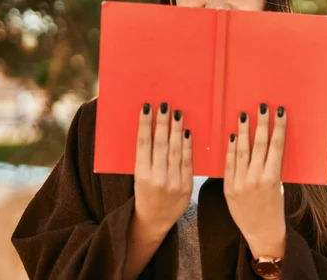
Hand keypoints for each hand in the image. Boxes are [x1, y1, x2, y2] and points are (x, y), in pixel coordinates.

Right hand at [133, 102, 192, 237]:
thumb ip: (145, 158)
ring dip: (177, 130)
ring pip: (175, 151)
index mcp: (141, 176)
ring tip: (177, 113)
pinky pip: (188, 162)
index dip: (145, 125)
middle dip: (163, 123)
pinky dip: (188, 146)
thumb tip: (150, 129)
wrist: (155, 221)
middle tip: (165, 105)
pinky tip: (187, 132)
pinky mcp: (186, 186)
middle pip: (160, 145)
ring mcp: (173, 183)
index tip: (146, 108)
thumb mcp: (139, 178)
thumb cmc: (145, 194)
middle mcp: (157, 179)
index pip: (143, 145)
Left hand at [224, 103, 286, 258]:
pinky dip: (231, 148)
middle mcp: (256, 179)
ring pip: (242, 151)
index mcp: (272, 178)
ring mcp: (240, 183)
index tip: (280, 112)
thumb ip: (272, 166)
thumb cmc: (274, 207)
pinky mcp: (228, 188)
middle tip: (262, 106)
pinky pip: (229, 164)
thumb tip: (268, 143)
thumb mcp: (278, 186)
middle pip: (259, 145)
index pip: (276, 146)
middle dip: (261, 123)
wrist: (262, 232)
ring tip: (244, 114)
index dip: (278, 127)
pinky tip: (232, 135)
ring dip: (243, 130)